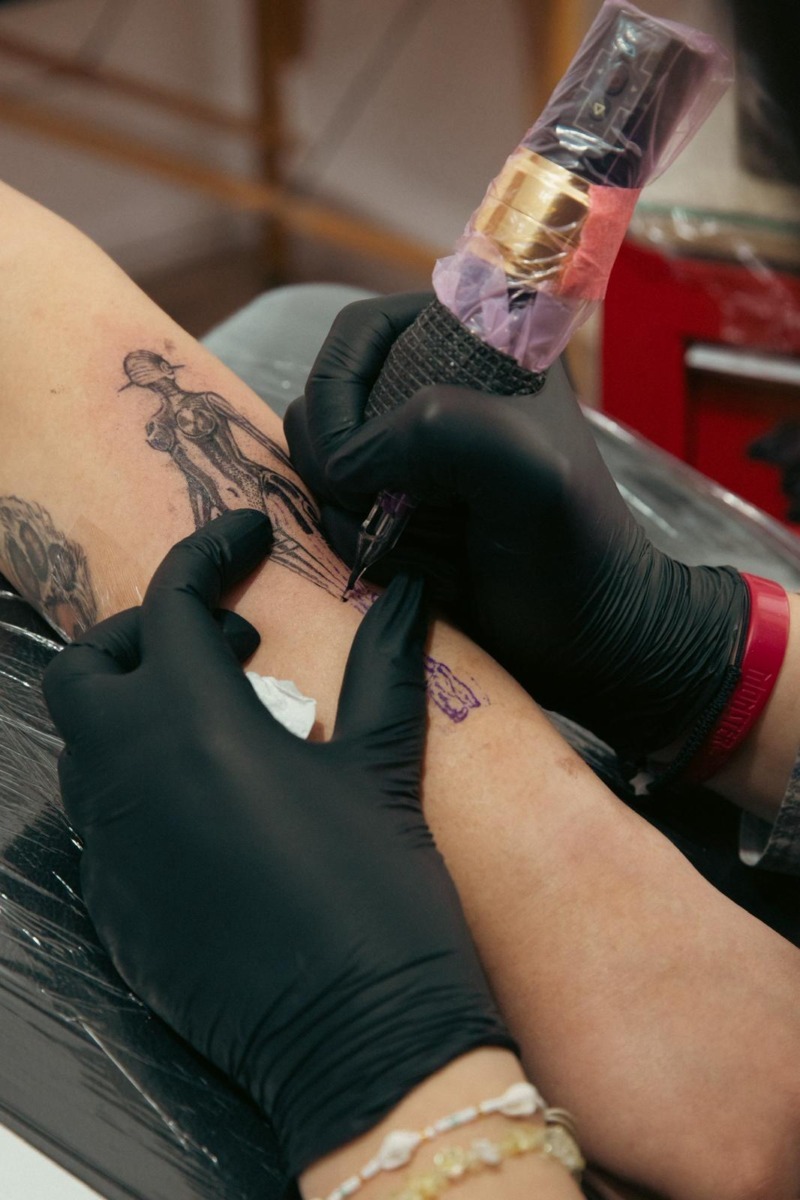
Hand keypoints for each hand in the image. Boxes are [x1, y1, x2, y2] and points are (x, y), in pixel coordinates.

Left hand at [42, 509, 512, 1176]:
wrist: (360, 1040)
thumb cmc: (380, 894)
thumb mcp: (383, 765)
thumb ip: (384, 663)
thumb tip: (405, 590)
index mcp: (193, 725)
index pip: (171, 601)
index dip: (210, 552)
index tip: (249, 536)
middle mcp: (128, 778)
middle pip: (87, 669)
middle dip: (144, 635)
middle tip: (227, 642)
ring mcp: (110, 847)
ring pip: (86, 744)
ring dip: (139, 708)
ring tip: (229, 718)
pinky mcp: (113, 906)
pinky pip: (103, 817)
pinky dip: (142, 782)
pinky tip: (217, 802)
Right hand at [285, 293, 748, 758]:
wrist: (584, 640)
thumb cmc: (574, 554)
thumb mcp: (526, 469)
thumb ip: (437, 431)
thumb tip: (346, 463)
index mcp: (473, 344)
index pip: (356, 336)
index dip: (338, 392)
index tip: (357, 462)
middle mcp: (434, 386)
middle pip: (325, 402)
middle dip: (347, 467)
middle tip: (403, 512)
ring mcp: (409, 450)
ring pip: (321, 461)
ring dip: (355, 514)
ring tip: (432, 544)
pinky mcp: (394, 507)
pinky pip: (330, 511)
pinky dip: (359, 543)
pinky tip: (422, 566)